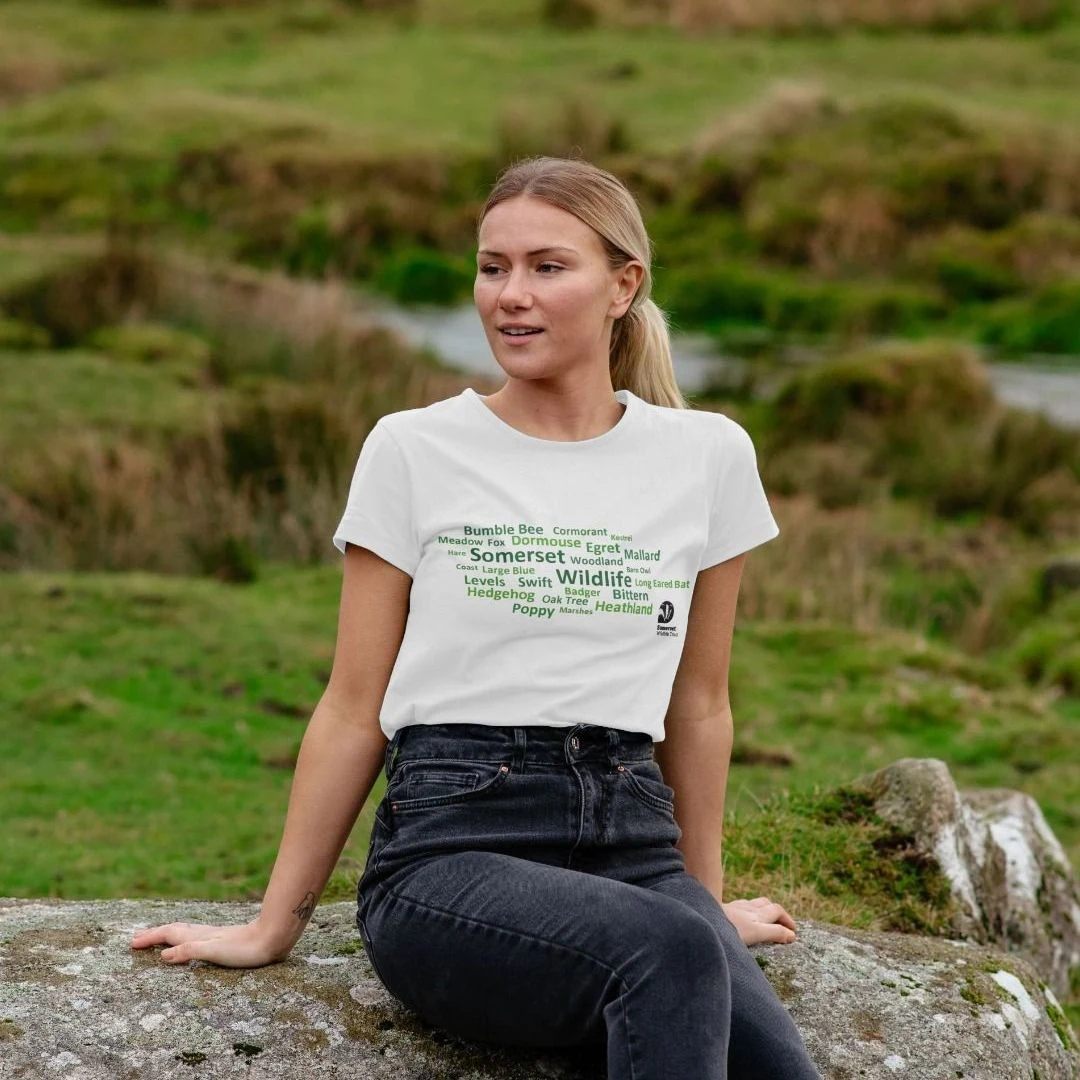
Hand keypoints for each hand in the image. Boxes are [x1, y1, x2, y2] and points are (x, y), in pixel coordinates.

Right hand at [130, 919, 289, 968]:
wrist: (271, 938)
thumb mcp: (214, 952)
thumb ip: (189, 951)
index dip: (150, 938)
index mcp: (198, 937)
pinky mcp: (222, 940)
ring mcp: (212, 936)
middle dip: (154, 935)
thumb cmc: (244, 948)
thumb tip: (164, 954)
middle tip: (135, 940)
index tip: (131, 943)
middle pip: (173, 931)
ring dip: (166, 935)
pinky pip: (194, 937)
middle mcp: (203, 934)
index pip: (168, 935)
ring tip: (156, 937)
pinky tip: (189, 940)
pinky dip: (183, 938)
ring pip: (183, 932)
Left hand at [721, 896, 797, 945]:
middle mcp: (747, 908)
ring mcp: (734, 908)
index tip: (793, 932)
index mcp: (757, 913)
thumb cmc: (729, 926)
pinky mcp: (723, 910)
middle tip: (784, 925)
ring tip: (766, 919)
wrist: (703, 917)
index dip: (787, 921)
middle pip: (767, 905)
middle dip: (778, 913)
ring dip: (763, 909)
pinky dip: (748, 910)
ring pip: (753, 904)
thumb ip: (775, 933)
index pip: (777, 911)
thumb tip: (792, 935)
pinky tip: (743, 916)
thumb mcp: (757, 932)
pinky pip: (740, 907)